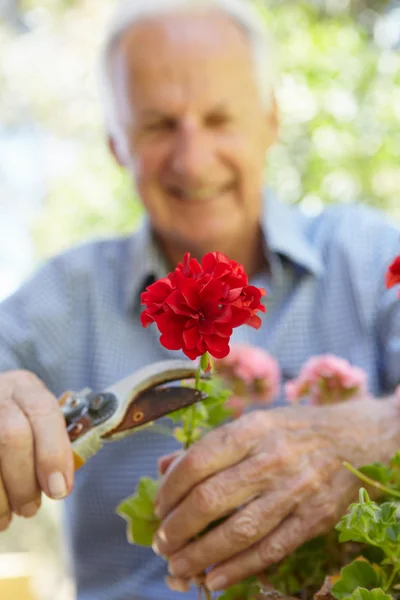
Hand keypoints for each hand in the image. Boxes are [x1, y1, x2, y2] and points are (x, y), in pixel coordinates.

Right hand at [0, 370, 73, 529]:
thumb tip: (60, 484)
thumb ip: (53, 444)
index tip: (59, 490)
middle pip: (12, 436)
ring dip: (0, 499)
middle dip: (24, 481)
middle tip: (30, 509)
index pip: (43, 412)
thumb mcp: (39, 422)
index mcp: (25, 387)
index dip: (53, 453)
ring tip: (8, 516)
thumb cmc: (20, 422)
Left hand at [154, 397, 398, 591]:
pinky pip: (271, 549)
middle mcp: (272, 457)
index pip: (198, 461)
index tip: (158, 506)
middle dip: (178, 527)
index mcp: (253, 428)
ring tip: (177, 566)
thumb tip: (164, 467)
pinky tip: (215, 578)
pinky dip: (239, 568)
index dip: (170, 489)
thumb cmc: (296, 429)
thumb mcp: (254, 422)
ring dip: (200, 555)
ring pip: (238, 531)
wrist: (358, 438)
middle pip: (212, 499)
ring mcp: (296, 489)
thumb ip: (209, 445)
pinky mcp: (315, 518)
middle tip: (162, 542)